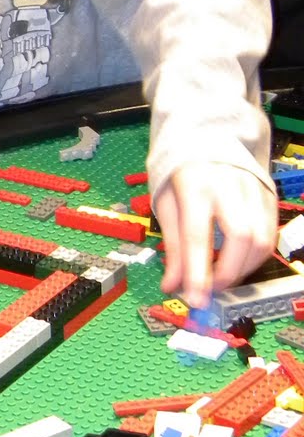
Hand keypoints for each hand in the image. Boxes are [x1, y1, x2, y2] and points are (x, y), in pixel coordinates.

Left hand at [157, 161, 277, 308]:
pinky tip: (240, 261)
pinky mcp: (269, 195)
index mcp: (194, 184)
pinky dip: (256, 256)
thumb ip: (172, 246)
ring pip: (261, 239)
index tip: (195, 300)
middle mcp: (228, 185)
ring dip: (245, 268)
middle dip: (228, 272)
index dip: (197, 272)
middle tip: (212, 289)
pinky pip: (270, 234)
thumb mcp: (166, 202)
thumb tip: (172, 286)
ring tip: (224, 276)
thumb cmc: (182, 171)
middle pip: (240, 237)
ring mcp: (253, 188)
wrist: (208, 137)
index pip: (197, 234)